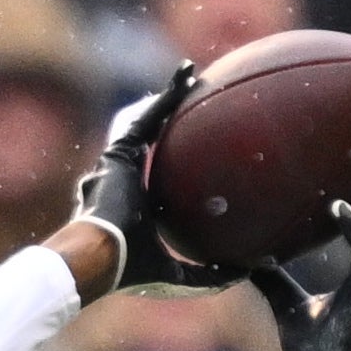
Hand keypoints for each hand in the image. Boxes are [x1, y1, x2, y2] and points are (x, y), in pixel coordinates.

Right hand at [65, 66, 236, 297]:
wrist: (101, 258)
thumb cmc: (132, 270)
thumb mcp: (178, 276)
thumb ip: (210, 275)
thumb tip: (249, 272)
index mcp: (138, 205)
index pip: (159, 174)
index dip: (177, 159)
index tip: (197, 147)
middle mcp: (125, 179)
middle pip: (152, 137)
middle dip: (170, 115)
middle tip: (196, 96)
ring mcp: (119, 164)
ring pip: (148, 120)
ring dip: (170, 98)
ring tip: (191, 75)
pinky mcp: (119, 154)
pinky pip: (148, 117)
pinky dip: (168, 96)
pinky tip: (187, 74)